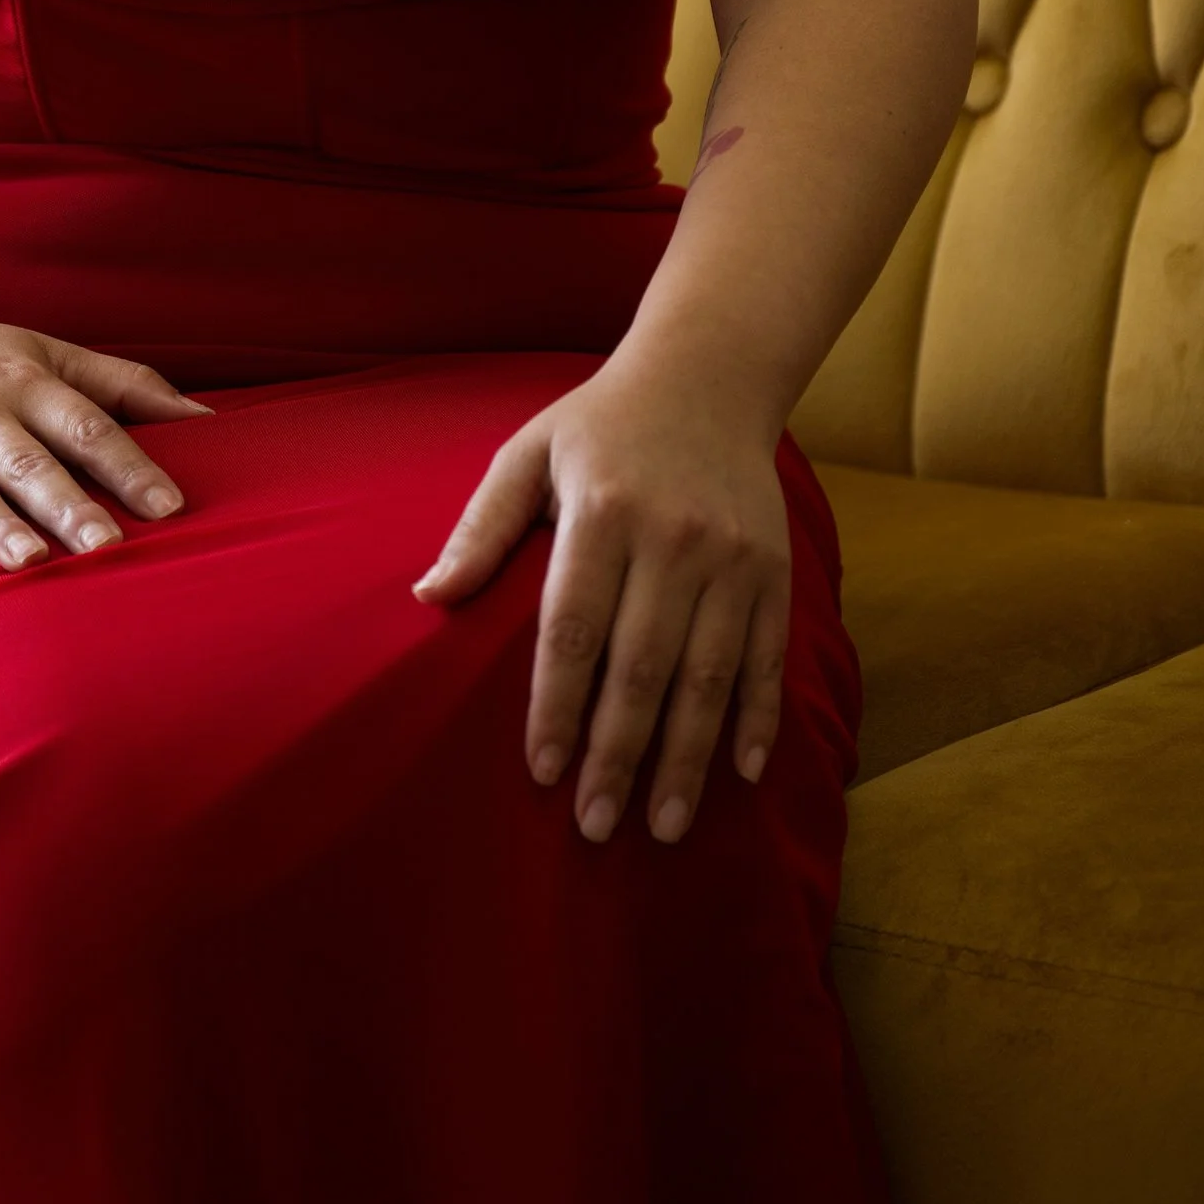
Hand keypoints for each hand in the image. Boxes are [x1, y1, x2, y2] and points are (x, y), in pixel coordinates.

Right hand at [0, 301, 212, 611]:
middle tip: (109, 546)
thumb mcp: (47, 352)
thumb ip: (126, 384)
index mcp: (23, 382)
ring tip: (28, 562)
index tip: (171, 507)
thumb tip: (212, 419)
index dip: (128, 465)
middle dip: (67, 503)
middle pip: (27, 461)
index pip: (85, 425)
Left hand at [411, 366, 790, 844]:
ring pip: (708, 676)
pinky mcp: (775, 571)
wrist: (709, 376)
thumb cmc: (599, 425)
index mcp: (604, 513)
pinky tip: (740, 774)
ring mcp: (733, 559)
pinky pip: (769, 657)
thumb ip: (481, 527)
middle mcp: (674, 540)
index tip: (542, 772)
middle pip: (642, 667)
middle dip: (618, 754)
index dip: (558, 706)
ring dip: (686, 758)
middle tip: (596, 827)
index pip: (574, 630)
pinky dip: (758, 719)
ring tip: (661, 826)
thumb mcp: (527, 455)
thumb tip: (428, 596)